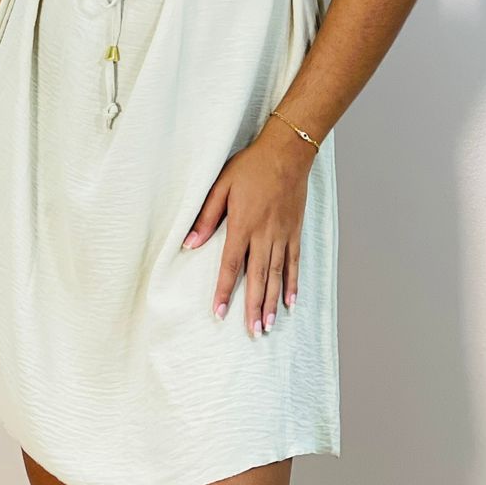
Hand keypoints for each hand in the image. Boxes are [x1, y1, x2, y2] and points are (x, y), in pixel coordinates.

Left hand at [181, 127, 313, 336]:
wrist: (287, 152)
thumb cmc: (251, 167)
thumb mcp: (221, 185)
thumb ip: (206, 216)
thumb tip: (190, 243)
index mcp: (243, 224)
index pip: (230, 264)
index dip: (224, 290)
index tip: (219, 313)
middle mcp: (264, 234)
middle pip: (257, 277)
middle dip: (253, 306)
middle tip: (252, 332)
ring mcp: (283, 234)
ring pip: (277, 275)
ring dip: (271, 301)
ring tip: (268, 325)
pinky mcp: (295, 231)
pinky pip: (295, 262)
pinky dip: (293, 283)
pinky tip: (290, 302)